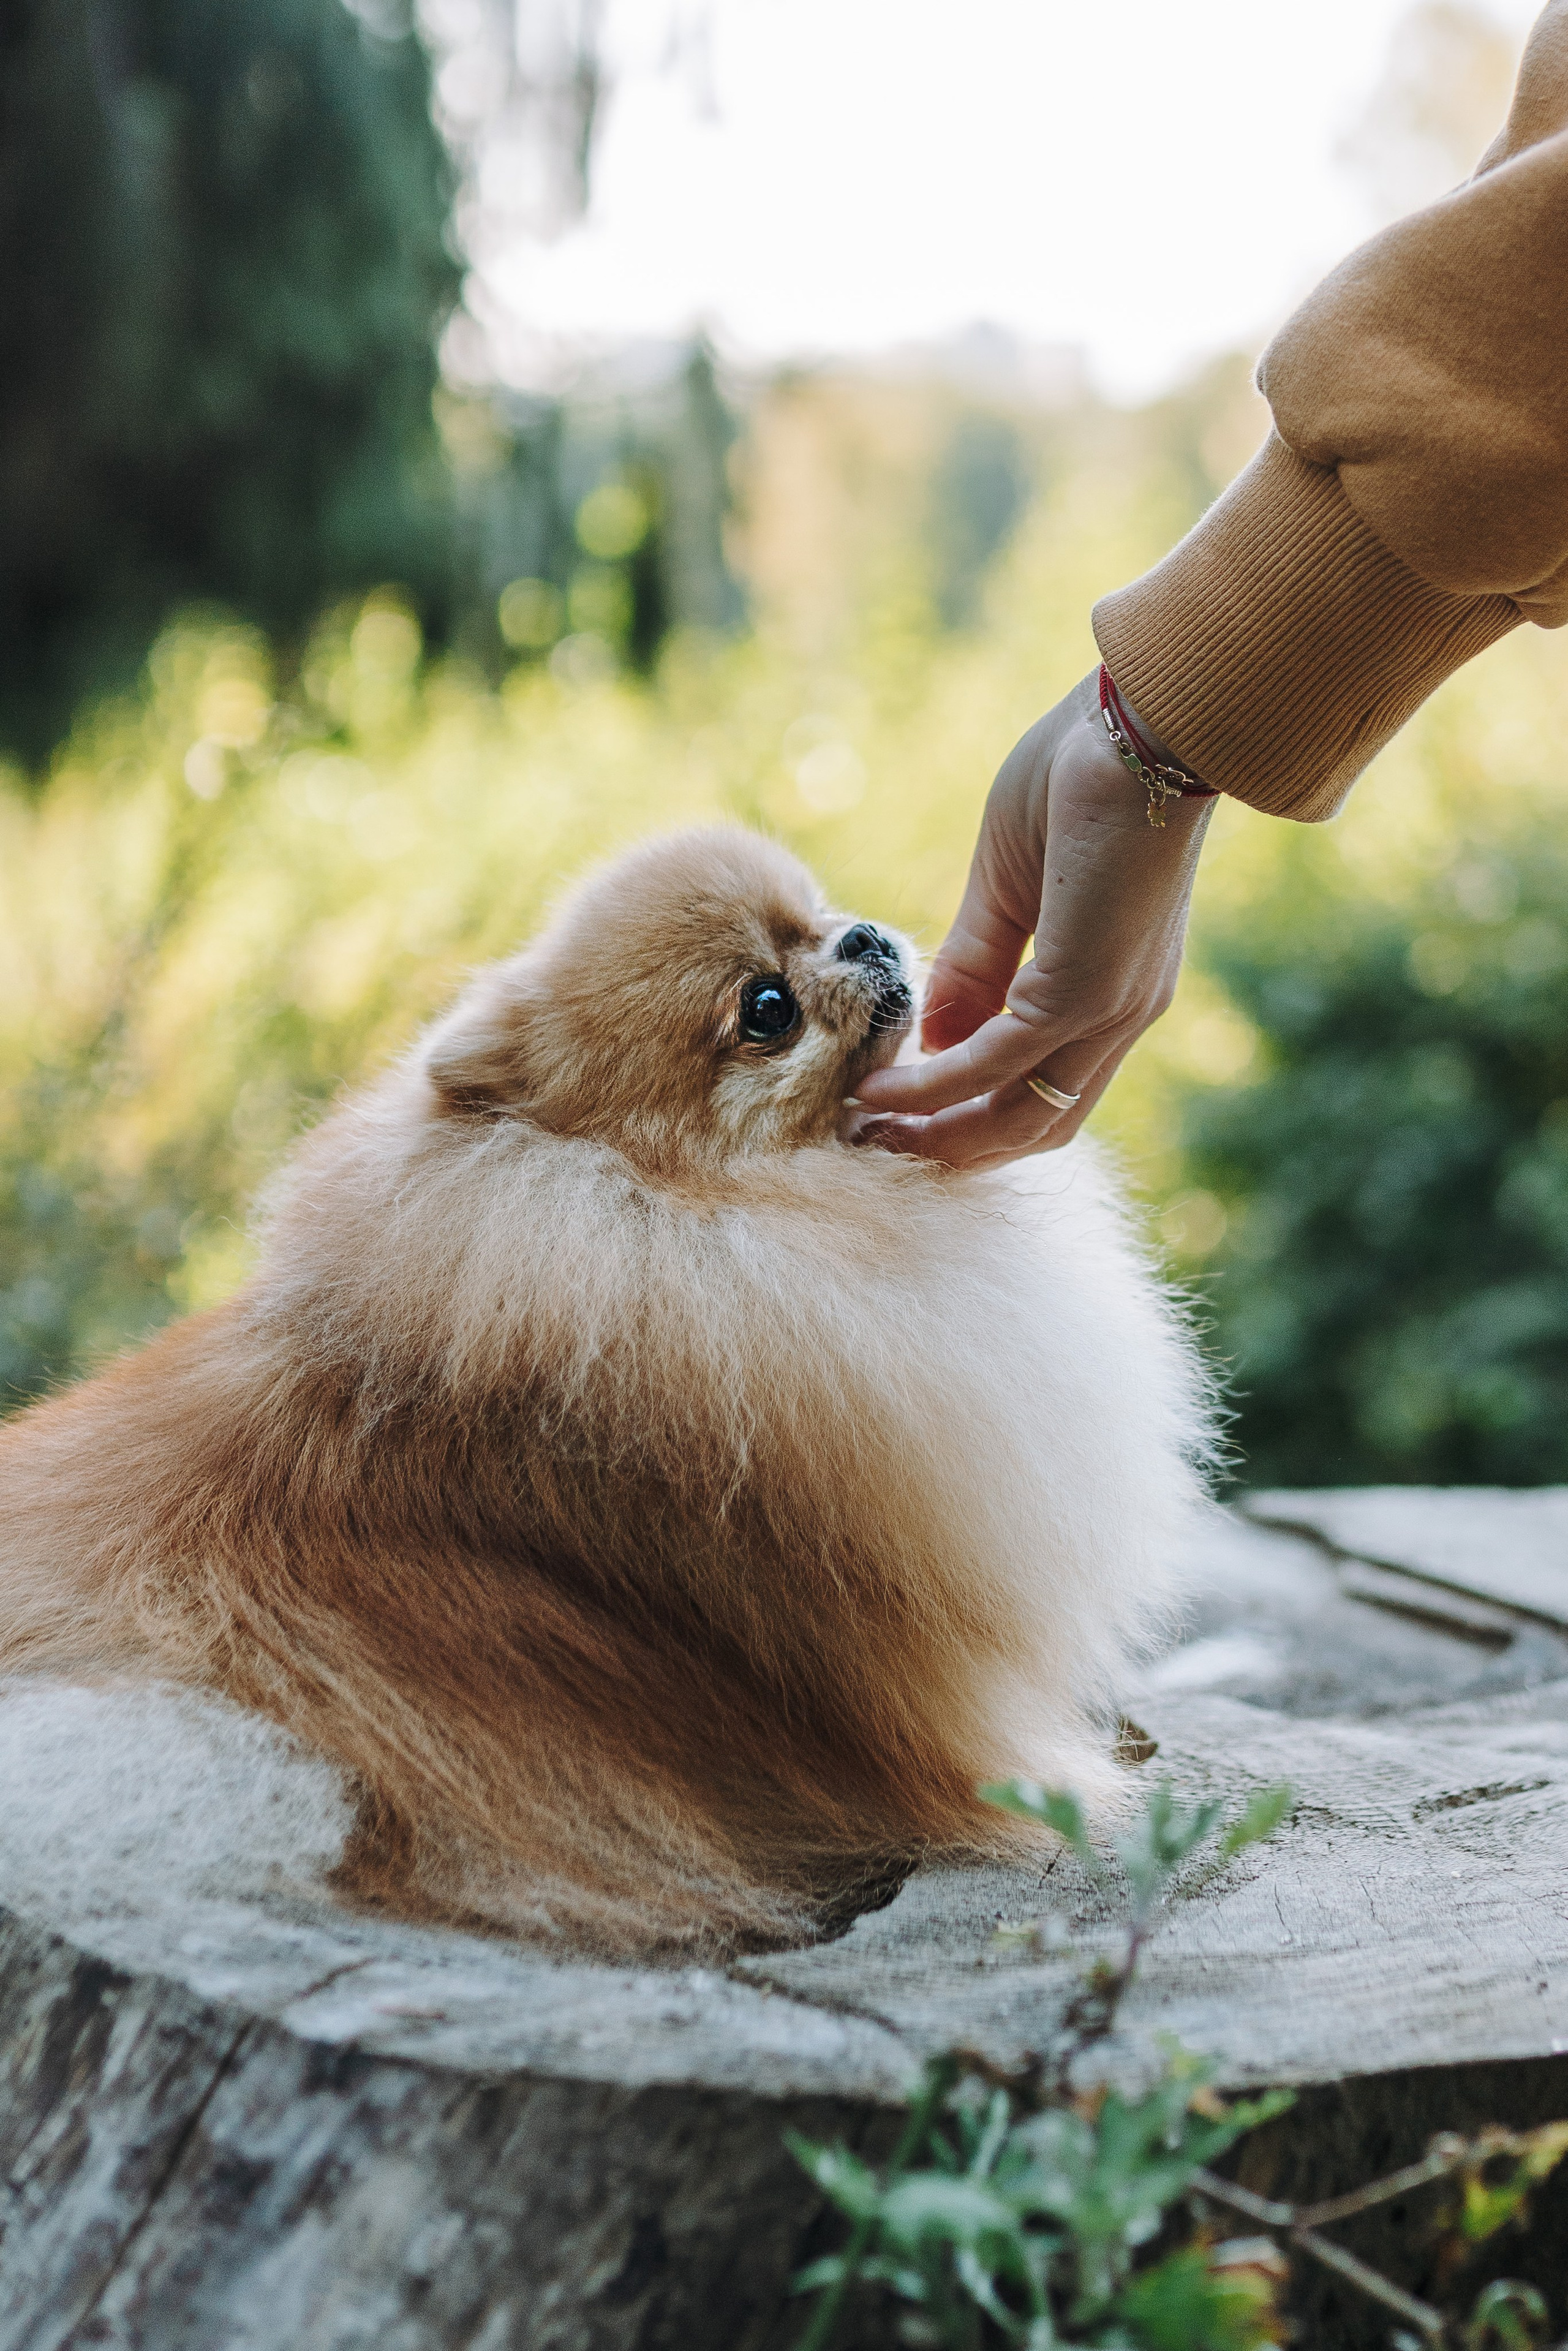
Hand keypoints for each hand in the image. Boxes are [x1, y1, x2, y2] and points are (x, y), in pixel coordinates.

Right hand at [853, 669, 1216, 1166]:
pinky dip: (937, 1085)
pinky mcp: (1086, 990)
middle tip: (878, 1143)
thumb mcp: (1009, 884)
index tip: (902, 1112)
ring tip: (873, 1131)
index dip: (975, 1112)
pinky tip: (885, 1088)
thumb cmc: (1078, 776)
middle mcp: (1122, 1014)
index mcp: (1113, 986)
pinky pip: (997, 1062)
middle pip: (1038, 1124)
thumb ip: (975, 963)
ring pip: (1023, 1114)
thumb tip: (931, 1036)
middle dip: (955, 1147)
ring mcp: (1110, 1009)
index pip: (1048, 1085)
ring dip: (943, 1133)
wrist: (1141, 724)